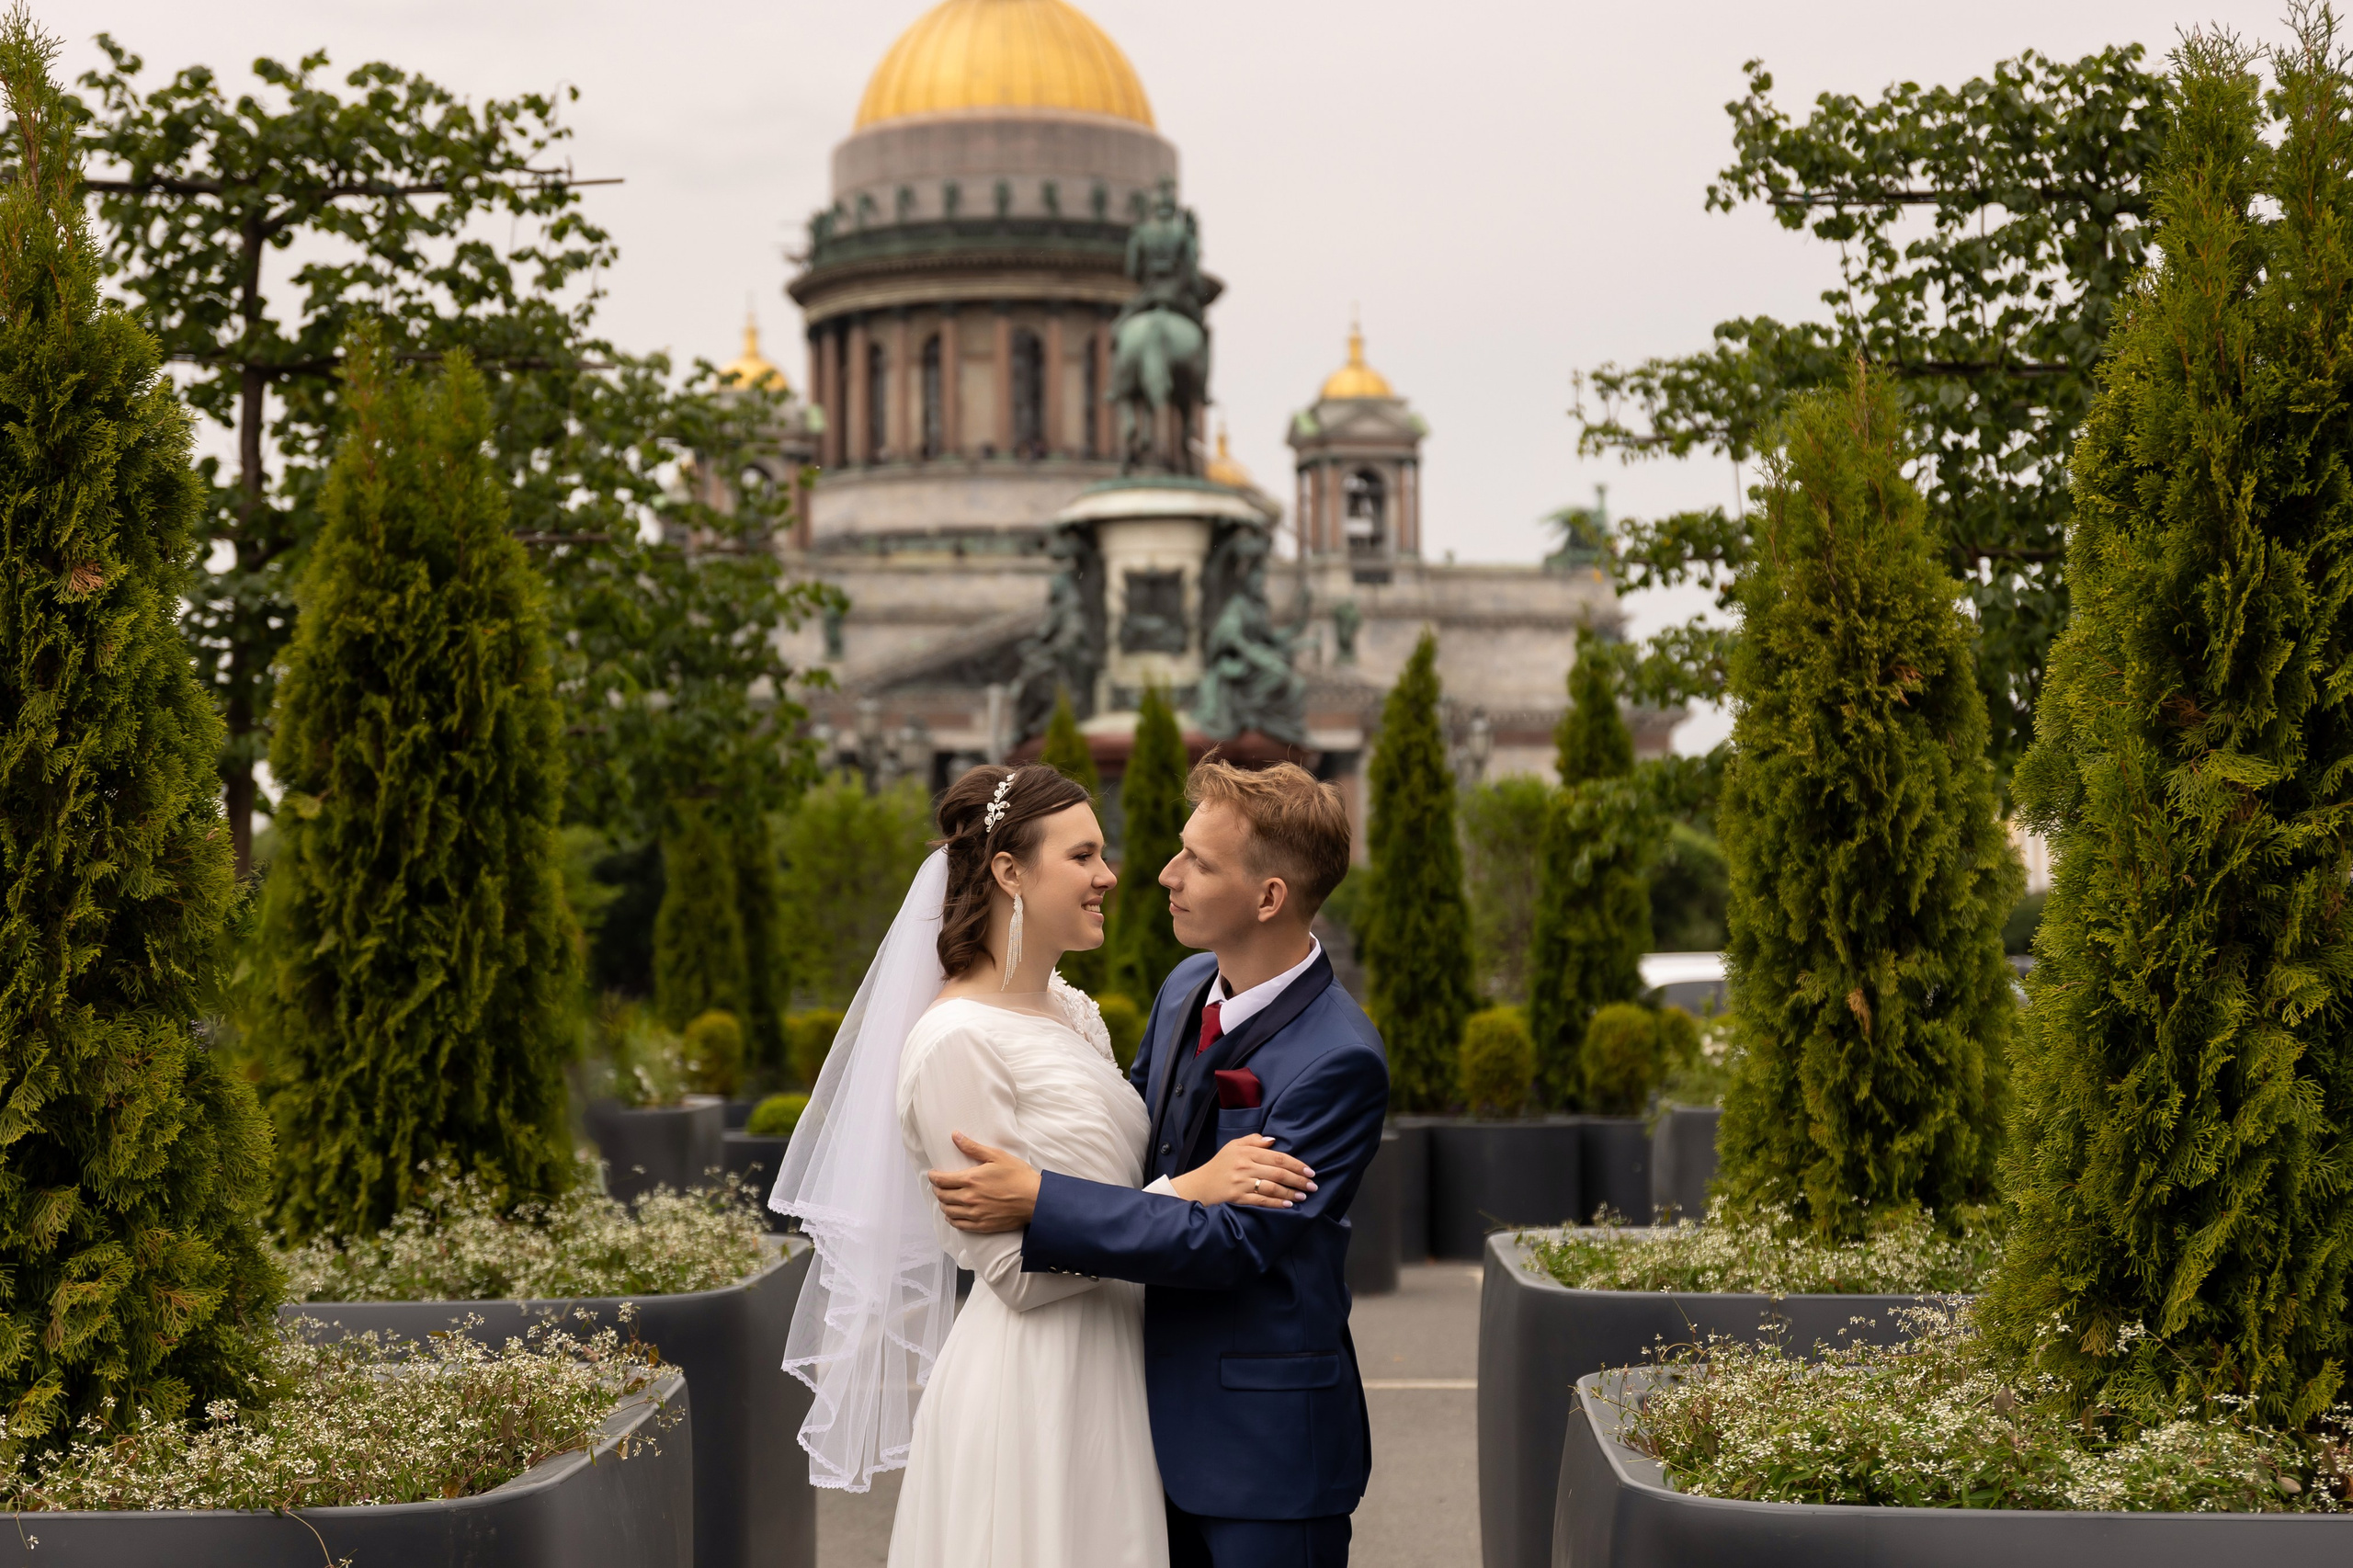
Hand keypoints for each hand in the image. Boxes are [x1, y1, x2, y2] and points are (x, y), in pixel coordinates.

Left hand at [929, 1133, 1041, 1232]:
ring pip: (948, 1211)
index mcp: (971, 1179)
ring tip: (946, 1198)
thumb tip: (955, 1136)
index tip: (933, 1174)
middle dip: (937, 1189)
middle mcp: (969, 1198)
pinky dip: (952, 1218)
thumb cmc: (1019, 1176)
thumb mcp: (997, 1156)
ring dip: (943, 1204)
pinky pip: (958, 1224)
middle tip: (939, 1185)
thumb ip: (973, 1147)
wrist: (1035, 1200)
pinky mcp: (981, 1226)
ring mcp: (974, 1214)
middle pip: (942, 1196)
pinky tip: (953, 1214)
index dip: (933, 1176)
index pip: (941, 1180)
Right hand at [1169, 1134, 1316, 1208]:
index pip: (1278, 1157)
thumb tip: (1274, 1141)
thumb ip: (1253, 1140)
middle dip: (1299, 1180)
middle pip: (1279, 1173)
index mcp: (1246, 1152)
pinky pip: (1261, 1200)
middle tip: (1313, 1185)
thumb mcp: (1233, 1146)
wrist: (1200, 1185)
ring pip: (1272, 1187)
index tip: (1310, 1171)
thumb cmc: (1219, 1165)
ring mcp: (1241, 1182)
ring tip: (1304, 1195)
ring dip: (1291, 1192)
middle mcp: (1245, 1166)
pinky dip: (1277, 1203)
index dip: (1297, 1164)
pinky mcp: (1238, 1197)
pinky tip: (1288, 1204)